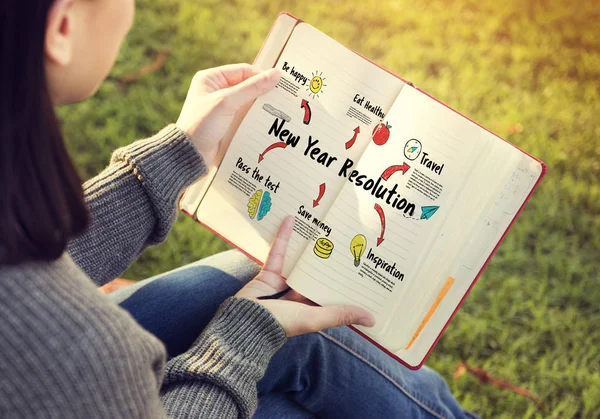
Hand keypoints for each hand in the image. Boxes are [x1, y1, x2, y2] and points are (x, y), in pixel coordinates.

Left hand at [176, 64, 280, 165]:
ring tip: (279, 111)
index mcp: (211, 78)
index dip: (261, 76)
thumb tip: (276, 75)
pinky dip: (256, 118)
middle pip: (247, 86)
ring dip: (261, 107)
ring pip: (248, 102)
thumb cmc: (201, 125)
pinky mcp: (227, 123)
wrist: (190, 155)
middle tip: (283, 97)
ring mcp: (222, 107)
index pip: (243, 71)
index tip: (280, 83)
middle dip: (263, 92)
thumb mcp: (227, 102)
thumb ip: (252, 88)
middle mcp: (216, 90)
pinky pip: (246, 116)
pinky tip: (268, 122)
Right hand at [235, 217, 375, 336]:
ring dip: (308, 246)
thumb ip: (341, 315)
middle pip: (317, 274)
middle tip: (345, 237)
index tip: (362, 265)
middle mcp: (299, 296)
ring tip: (321, 226)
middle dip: (329, 259)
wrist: (245, 322)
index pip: (333, 292)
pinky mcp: (268, 273)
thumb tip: (373, 320)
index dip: (346, 281)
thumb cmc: (282, 323)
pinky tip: (291, 220)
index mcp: (312, 308)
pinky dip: (284, 237)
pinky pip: (279, 253)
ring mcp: (283, 284)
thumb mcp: (315, 319)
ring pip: (299, 262)